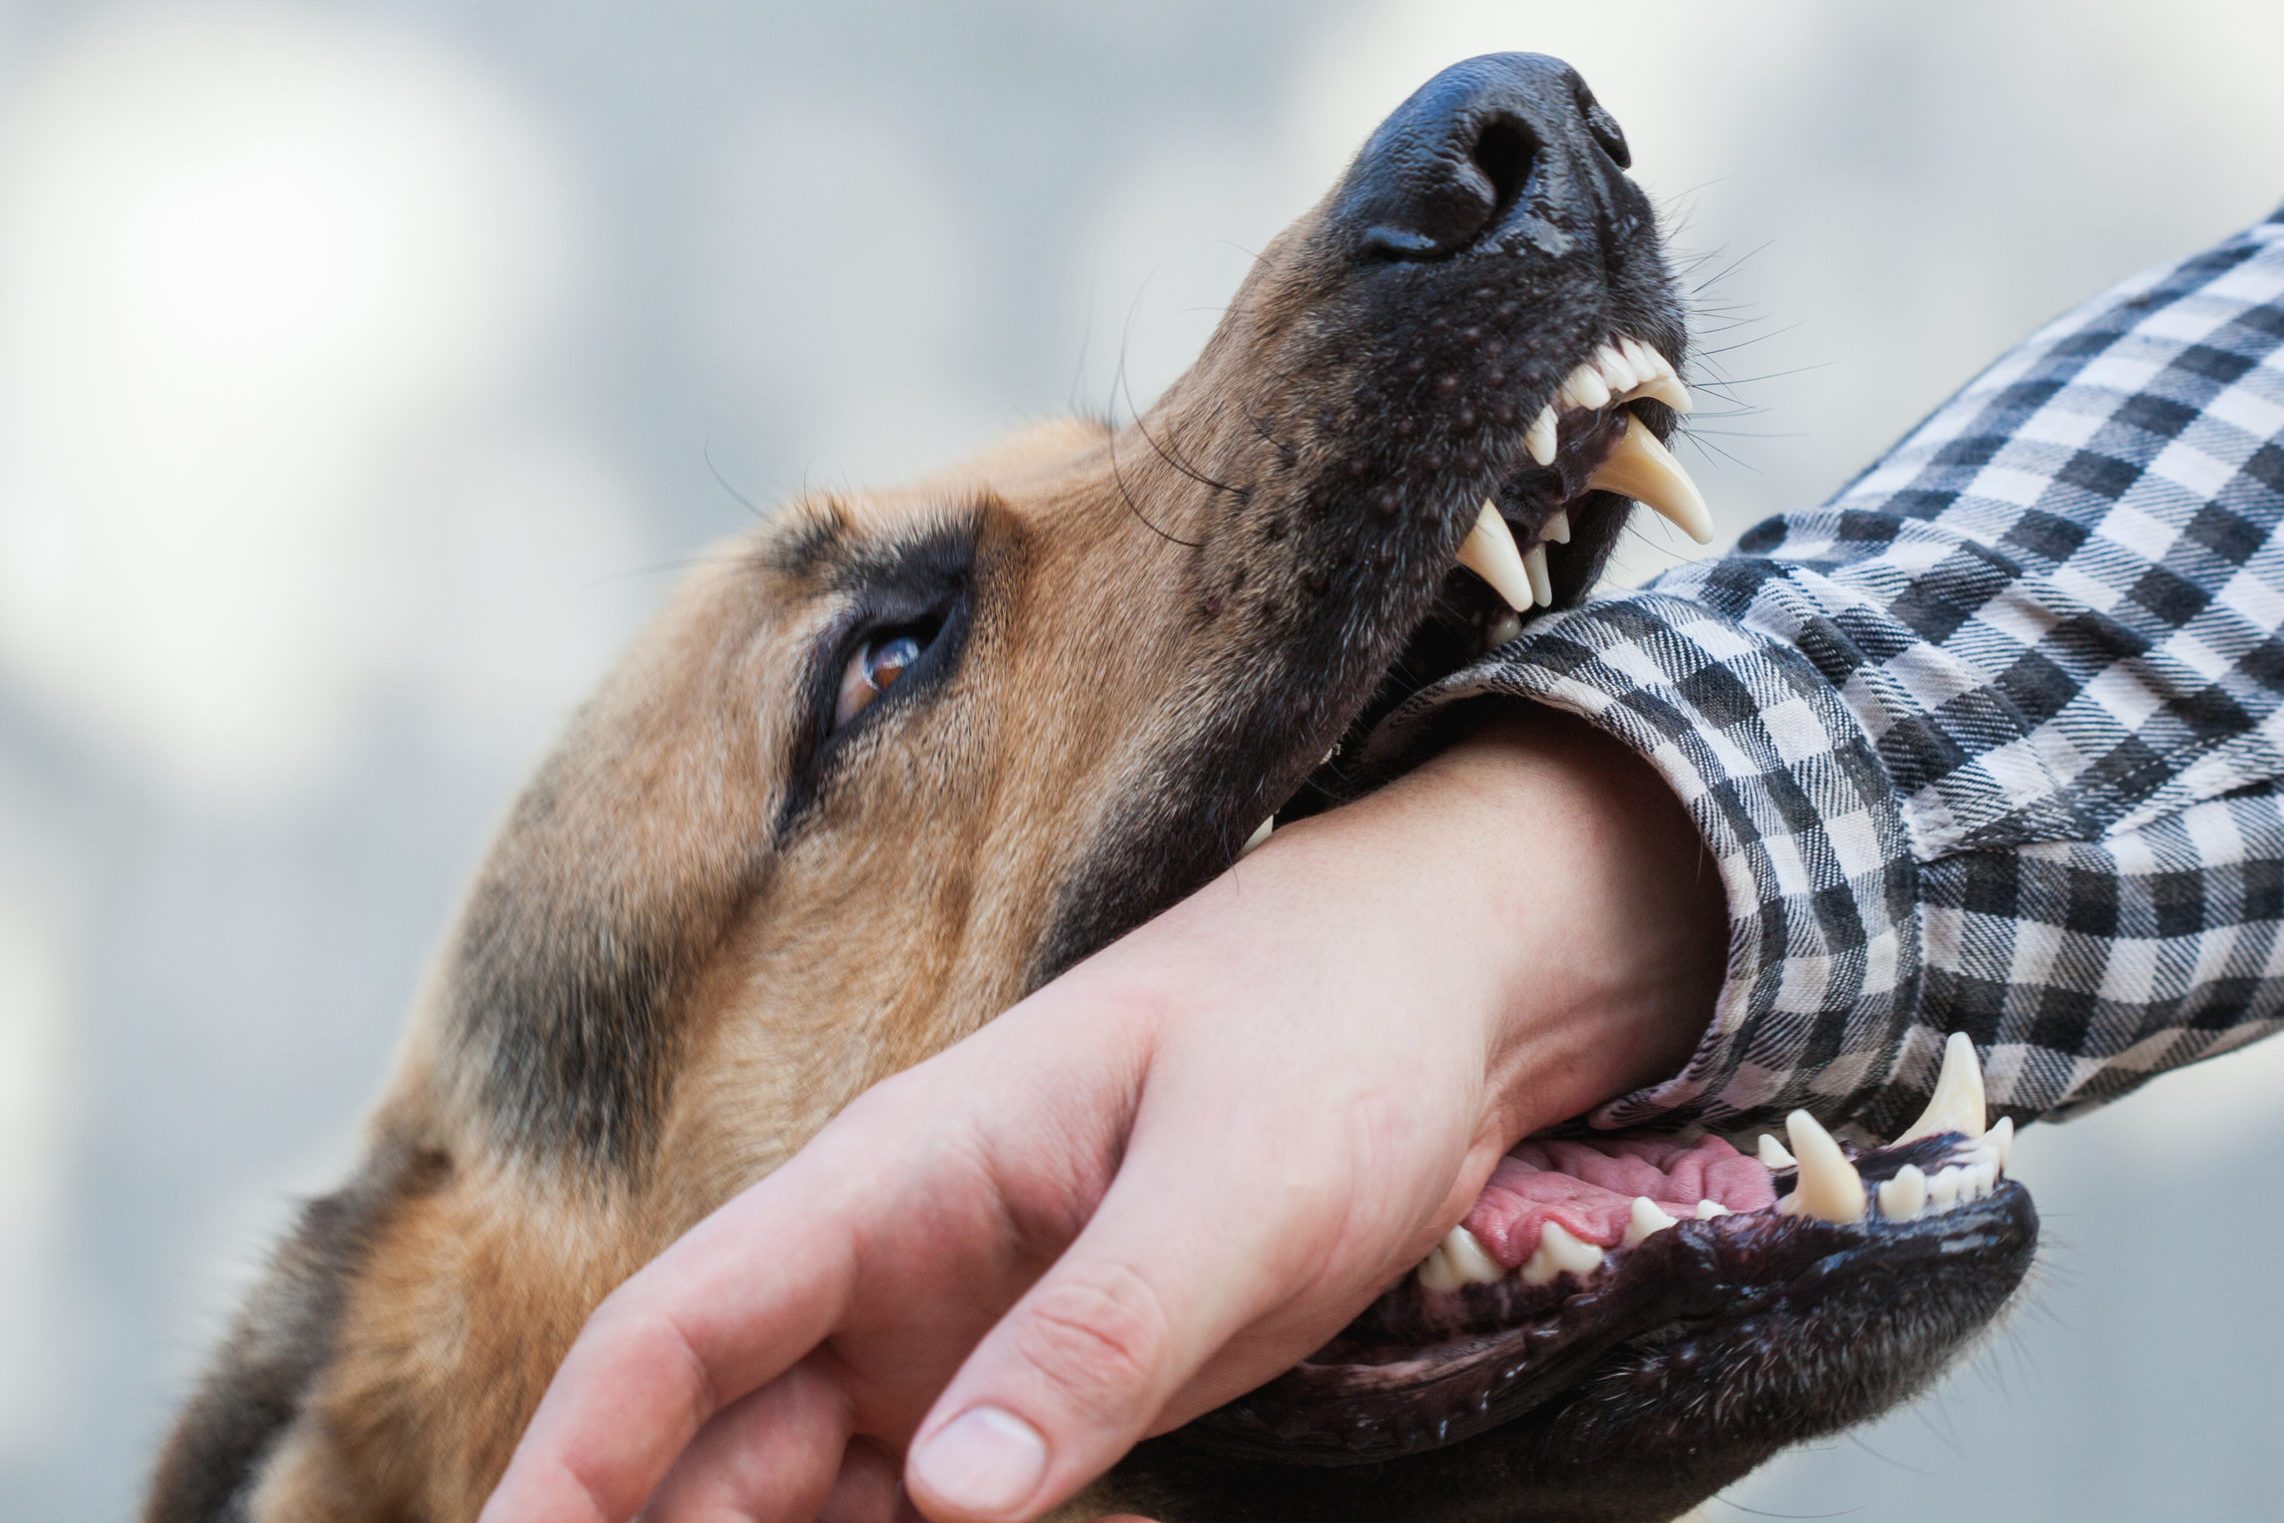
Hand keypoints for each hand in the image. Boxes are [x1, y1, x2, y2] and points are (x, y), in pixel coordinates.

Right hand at [478, 711, 1723, 1522]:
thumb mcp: (1234, 1188)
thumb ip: (1097, 1332)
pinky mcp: (1033, 1381)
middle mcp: (891, 1264)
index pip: (673, 1327)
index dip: (572, 1463)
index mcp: (896, 1177)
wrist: (1430, 999)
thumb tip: (947, 1497)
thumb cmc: (1324, 1045)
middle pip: (708, 1438)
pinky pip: (914, 1505)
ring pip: (794, 1487)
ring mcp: (955, 1329)